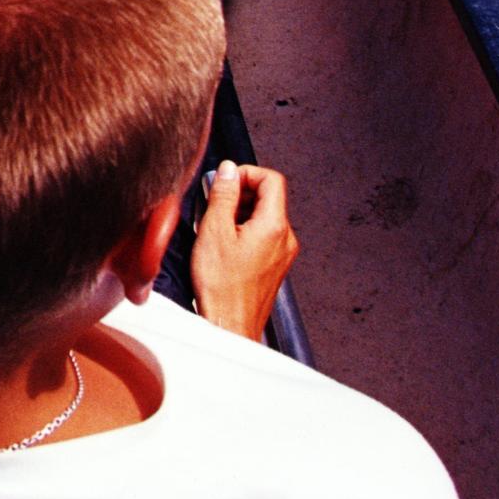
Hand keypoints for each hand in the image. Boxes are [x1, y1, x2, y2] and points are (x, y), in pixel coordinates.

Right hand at [189, 161, 298, 339]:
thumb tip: (228, 170)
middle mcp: (285, 239)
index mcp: (274, 226)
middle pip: (268, 197)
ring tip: (214, 227)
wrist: (230, 328)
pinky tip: (222, 246)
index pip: (271, 179)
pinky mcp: (274, 268)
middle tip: (214, 203)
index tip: (225, 180)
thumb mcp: (214, 231)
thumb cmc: (222, 289)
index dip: (246, 173)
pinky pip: (262, 237)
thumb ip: (223, 195)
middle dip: (240, 194)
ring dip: (239, 214)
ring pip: (264, 218)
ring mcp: (282, 255)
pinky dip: (243, 232)